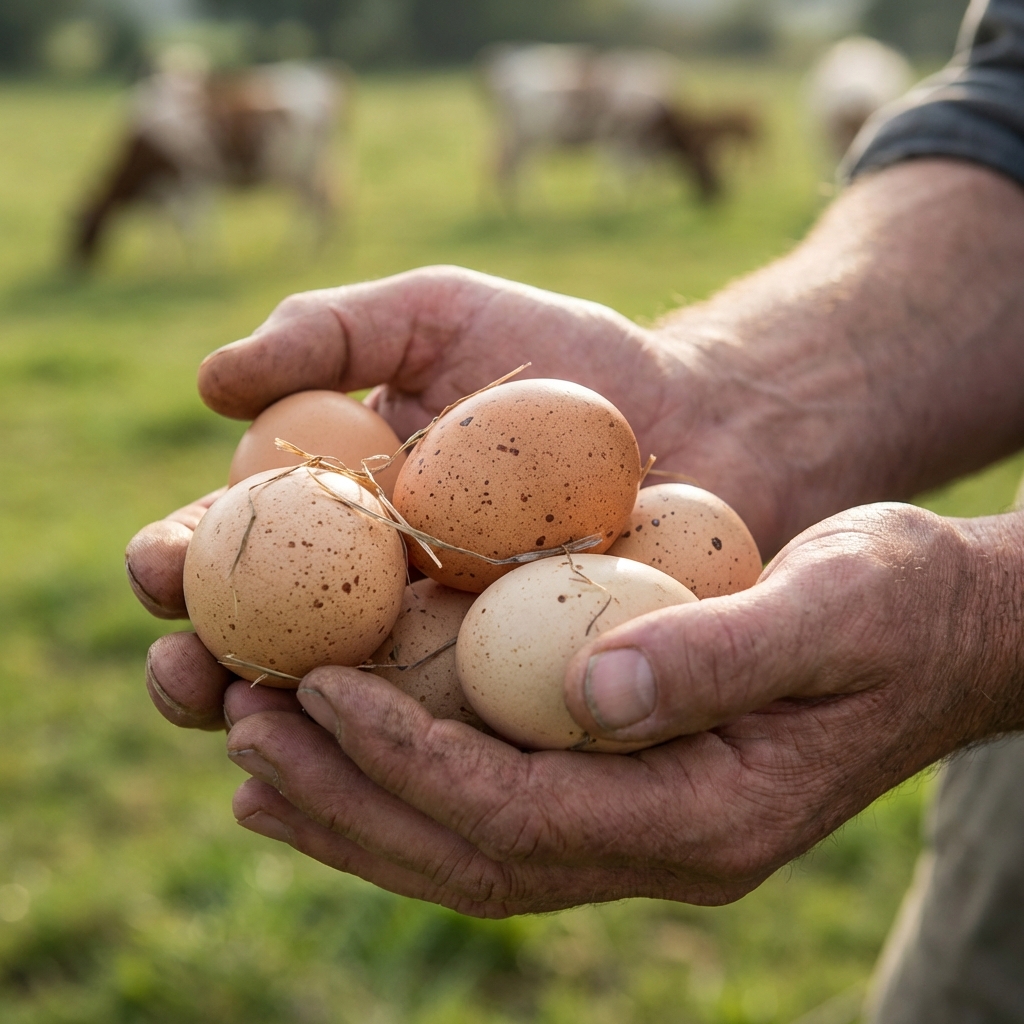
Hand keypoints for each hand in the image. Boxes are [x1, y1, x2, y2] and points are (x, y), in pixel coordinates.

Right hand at [127, 265, 781, 730]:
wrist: (701, 418)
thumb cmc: (567, 360)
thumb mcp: (440, 314)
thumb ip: (331, 331)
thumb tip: (208, 379)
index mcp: (334, 514)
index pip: (229, 550)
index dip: (176, 561)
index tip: (160, 563)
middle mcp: (371, 597)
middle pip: (261, 652)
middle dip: (202, 672)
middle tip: (187, 677)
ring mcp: (440, 659)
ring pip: (341, 717)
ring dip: (287, 731)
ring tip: (260, 726)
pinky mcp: (516, 702)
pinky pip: (451, 738)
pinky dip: (410, 752)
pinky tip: (385, 756)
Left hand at [221, 502, 1023, 914]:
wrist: (945, 632)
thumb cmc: (898, 604)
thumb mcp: (832, 609)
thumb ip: (721, 654)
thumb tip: (593, 686)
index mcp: (710, 817)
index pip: (522, 812)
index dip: (409, 757)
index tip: (320, 689)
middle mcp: (666, 849)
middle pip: (473, 853)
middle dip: (349, 793)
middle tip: (243, 723)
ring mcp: (645, 831)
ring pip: (469, 850)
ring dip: (354, 805)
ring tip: (255, 752)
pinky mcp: (630, 791)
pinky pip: (494, 812)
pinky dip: (405, 788)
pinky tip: (342, 752)